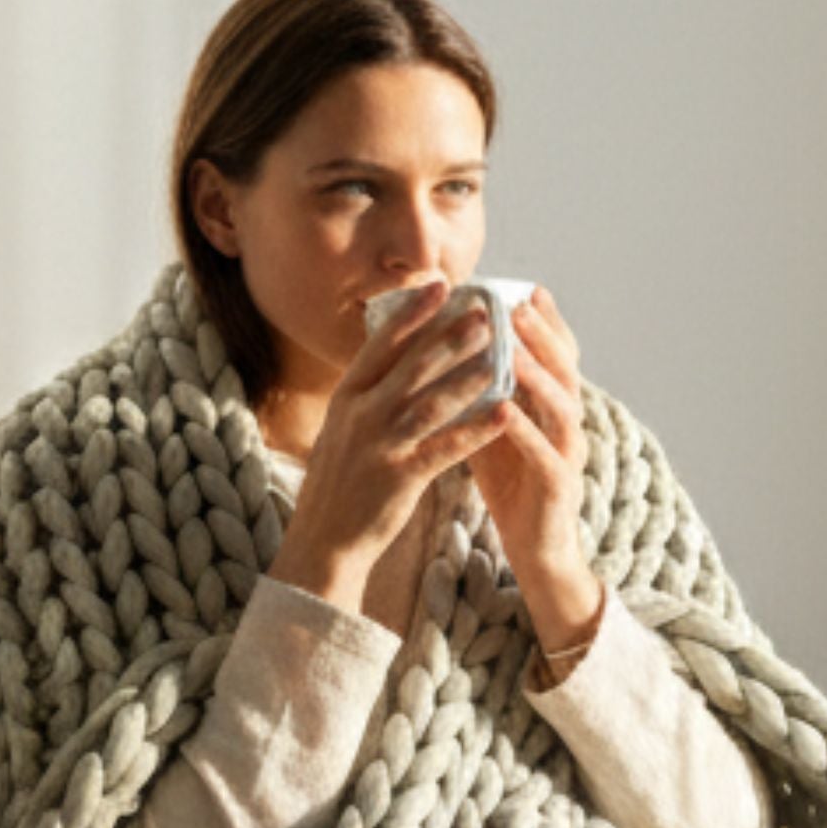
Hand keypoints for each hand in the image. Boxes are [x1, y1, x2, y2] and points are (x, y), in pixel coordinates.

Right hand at [266, 284, 508, 607]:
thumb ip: (370, 392)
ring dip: (467, 376)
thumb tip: (399, 354)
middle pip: (410, 366)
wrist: (323, 541)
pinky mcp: (398, 479)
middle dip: (449, 335)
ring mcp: (378, 446)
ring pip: (429, 402)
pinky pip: (444, 449)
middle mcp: (359, 415)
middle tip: (484, 311)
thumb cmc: (341, 481)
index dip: (413, 313)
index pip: (381, 344)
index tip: (442, 286)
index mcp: (346, 397)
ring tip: (500, 354)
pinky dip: (475, 430)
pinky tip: (503, 414)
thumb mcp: (345, 427)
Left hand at [467, 288, 602, 644]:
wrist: (534, 552)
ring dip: (539, 376)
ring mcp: (568, 457)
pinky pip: (546, 456)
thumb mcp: (496, 430)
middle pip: (566, 371)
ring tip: (513, 349)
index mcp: (553, 408)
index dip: (546, 324)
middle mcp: (568, 425)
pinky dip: (527, 433)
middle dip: (544, 337)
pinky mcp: (559, 489)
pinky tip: (505, 413)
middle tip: (519, 306)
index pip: (557, 356)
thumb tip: (452, 348)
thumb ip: (486, 392)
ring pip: (563, 407)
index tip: (526, 290)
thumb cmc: (513, 487)